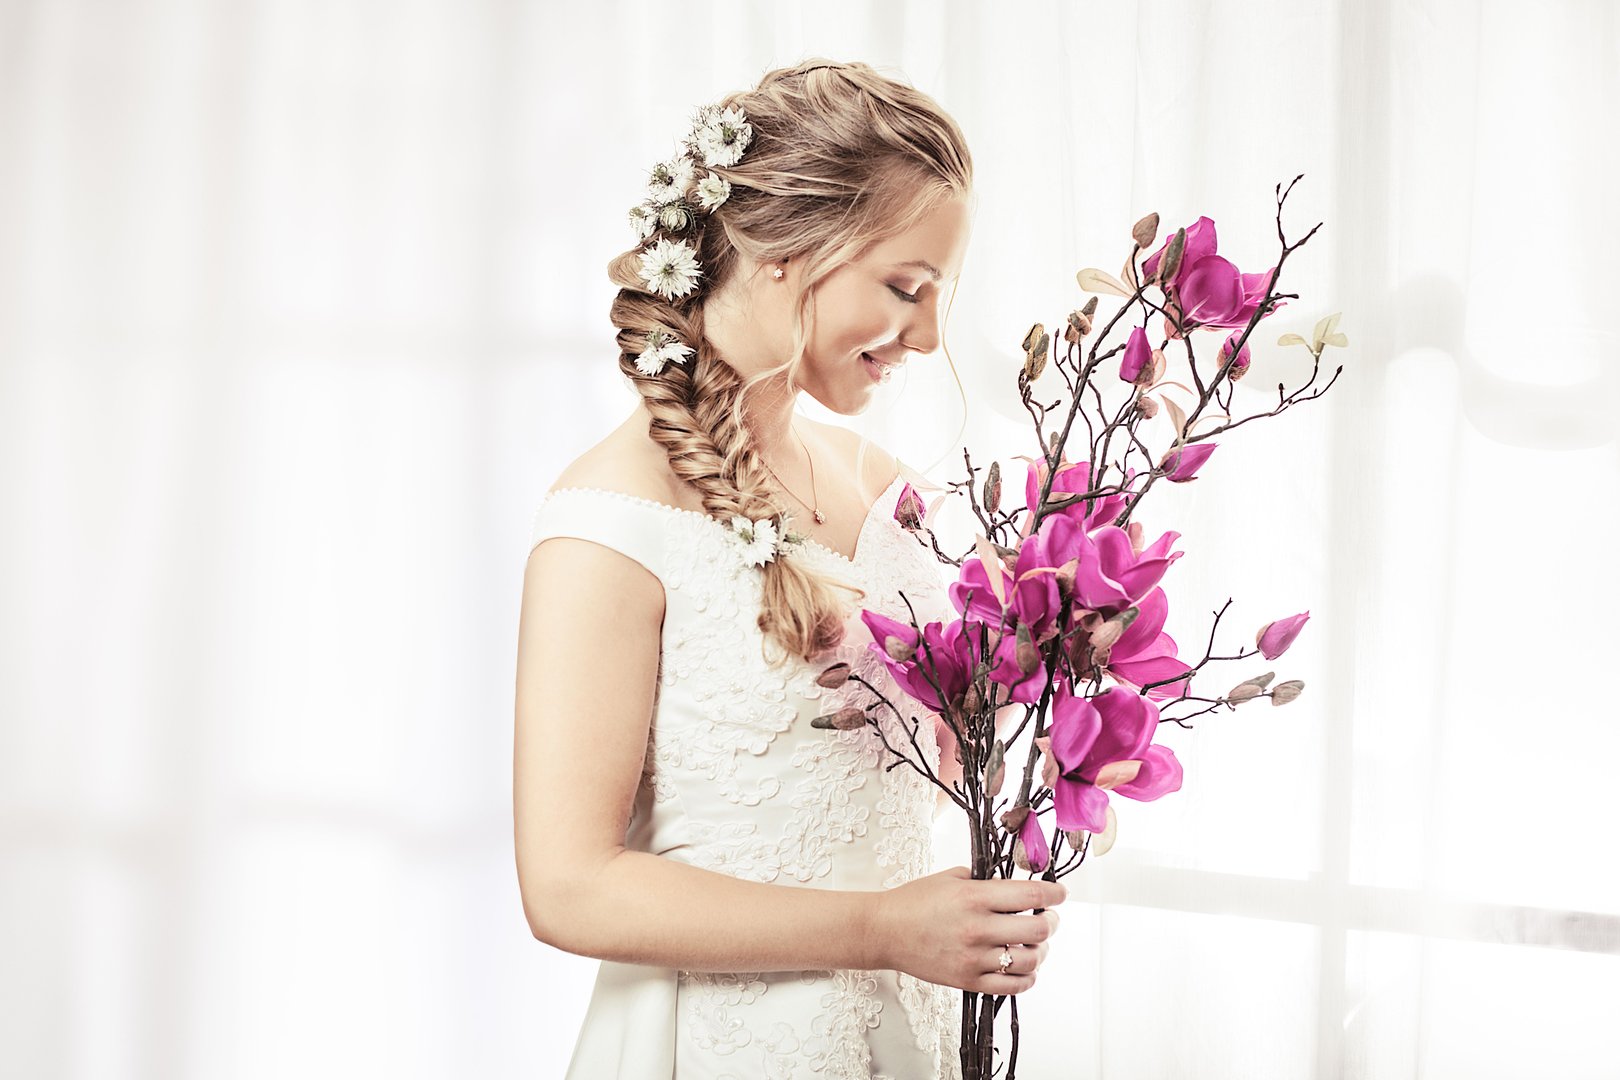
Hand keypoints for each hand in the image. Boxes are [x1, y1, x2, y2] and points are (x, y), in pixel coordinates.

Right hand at [867, 865, 1065, 994]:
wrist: (885, 931)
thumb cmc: (915, 901)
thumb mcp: (951, 877)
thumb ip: (986, 881)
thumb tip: (1017, 886)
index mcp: (974, 897)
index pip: (1030, 893)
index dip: (1055, 892)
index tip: (1060, 892)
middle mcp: (977, 928)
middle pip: (1037, 929)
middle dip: (1051, 921)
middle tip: (1048, 917)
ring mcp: (974, 958)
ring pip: (1030, 960)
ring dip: (1041, 950)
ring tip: (1036, 943)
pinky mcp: (968, 981)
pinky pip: (1012, 986)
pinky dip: (1027, 976)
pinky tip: (1024, 965)